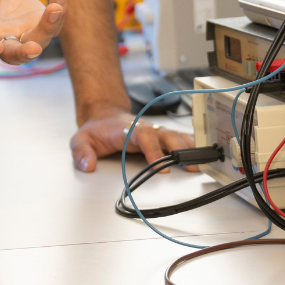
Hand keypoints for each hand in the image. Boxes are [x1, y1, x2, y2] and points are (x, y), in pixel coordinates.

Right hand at [0, 0, 65, 64]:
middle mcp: (1, 41)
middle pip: (14, 54)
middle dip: (24, 53)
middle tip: (34, 48)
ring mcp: (22, 34)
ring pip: (38, 40)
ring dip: (49, 27)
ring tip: (55, 8)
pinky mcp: (37, 22)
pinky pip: (52, 21)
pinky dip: (58, 9)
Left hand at [69, 108, 196, 172]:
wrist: (104, 118)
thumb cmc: (96, 130)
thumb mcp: (80, 139)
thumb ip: (80, 151)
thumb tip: (87, 164)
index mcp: (128, 129)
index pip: (144, 136)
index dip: (154, 150)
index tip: (161, 167)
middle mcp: (146, 128)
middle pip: (166, 135)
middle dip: (179, 150)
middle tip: (189, 167)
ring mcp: (156, 131)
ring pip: (177, 136)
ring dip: (189, 149)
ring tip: (201, 164)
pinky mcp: (162, 136)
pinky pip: (181, 138)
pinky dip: (193, 146)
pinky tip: (204, 155)